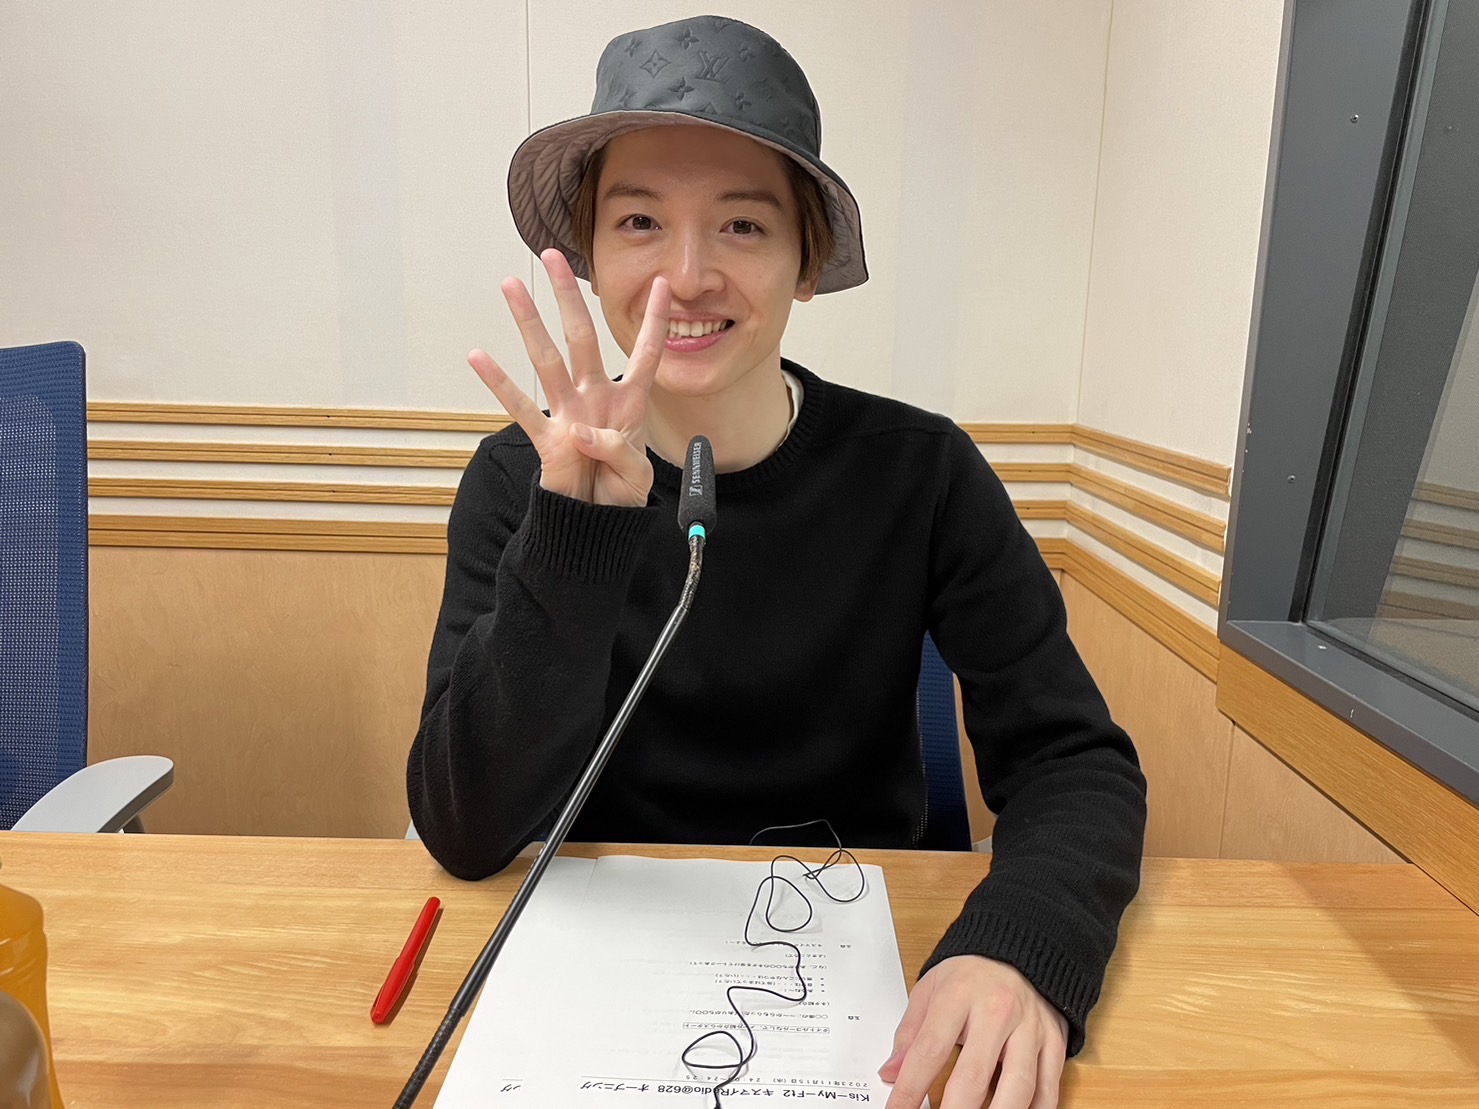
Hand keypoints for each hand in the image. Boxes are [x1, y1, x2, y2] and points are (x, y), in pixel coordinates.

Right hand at [467, 249, 670, 505]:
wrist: (596, 523)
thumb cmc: (620, 493)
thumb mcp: (637, 475)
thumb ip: (618, 452)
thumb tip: (581, 431)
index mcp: (628, 403)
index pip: (645, 354)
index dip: (654, 322)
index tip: (660, 285)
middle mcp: (594, 397)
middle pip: (581, 337)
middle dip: (568, 297)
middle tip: (554, 257)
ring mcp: (567, 413)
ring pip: (546, 360)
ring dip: (528, 323)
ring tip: (510, 287)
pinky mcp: (546, 438)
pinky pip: (520, 408)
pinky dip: (499, 384)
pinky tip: (478, 357)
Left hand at [880, 955, 1067, 1108]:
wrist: (1023, 946)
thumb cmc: (972, 974)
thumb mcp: (931, 989)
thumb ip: (910, 1034)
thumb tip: (890, 1073)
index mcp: (959, 995)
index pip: (929, 1050)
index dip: (910, 1088)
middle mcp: (997, 1011)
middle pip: (974, 1075)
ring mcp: (1030, 1028)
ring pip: (1018, 1086)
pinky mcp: (1054, 1041)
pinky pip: (1047, 1087)